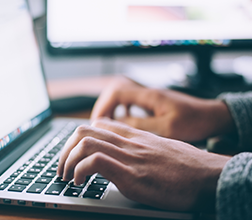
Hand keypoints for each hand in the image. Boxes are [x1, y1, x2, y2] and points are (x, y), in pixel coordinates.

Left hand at [58, 118, 230, 210]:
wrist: (207, 176)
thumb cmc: (186, 165)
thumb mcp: (160, 148)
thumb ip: (140, 147)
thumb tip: (127, 155)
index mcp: (134, 136)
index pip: (98, 124)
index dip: (79, 137)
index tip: (73, 153)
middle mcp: (128, 142)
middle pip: (84, 130)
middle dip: (65, 149)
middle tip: (62, 166)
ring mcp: (129, 157)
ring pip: (85, 143)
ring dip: (67, 160)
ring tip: (67, 176)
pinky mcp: (131, 175)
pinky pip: (95, 162)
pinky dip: (80, 171)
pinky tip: (80, 182)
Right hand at [91, 77, 235, 141]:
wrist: (211, 116)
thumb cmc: (194, 121)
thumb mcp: (167, 128)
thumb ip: (141, 125)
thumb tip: (118, 123)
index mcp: (149, 96)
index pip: (117, 92)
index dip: (104, 106)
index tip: (98, 122)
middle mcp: (147, 93)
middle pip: (115, 91)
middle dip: (104, 106)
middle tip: (98, 124)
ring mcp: (150, 97)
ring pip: (122, 96)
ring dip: (111, 108)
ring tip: (106, 123)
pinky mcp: (153, 102)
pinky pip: (130, 102)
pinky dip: (121, 110)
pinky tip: (122, 120)